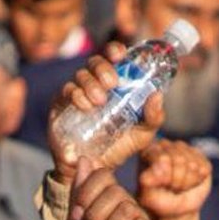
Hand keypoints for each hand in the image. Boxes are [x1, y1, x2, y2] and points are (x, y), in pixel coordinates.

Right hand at [49, 43, 163, 180]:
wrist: (95, 169)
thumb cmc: (119, 148)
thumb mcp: (143, 134)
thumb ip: (154, 117)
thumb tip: (156, 95)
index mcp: (115, 84)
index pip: (113, 57)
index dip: (115, 50)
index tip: (120, 56)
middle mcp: (95, 84)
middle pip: (95, 62)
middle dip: (104, 68)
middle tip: (112, 84)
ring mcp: (77, 94)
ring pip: (81, 75)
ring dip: (91, 83)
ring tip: (99, 101)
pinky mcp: (62, 106)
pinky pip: (66, 90)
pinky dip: (76, 94)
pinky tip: (85, 106)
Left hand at [137, 139, 211, 219]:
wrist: (174, 209)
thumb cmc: (158, 201)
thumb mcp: (149, 197)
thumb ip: (149, 180)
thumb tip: (160, 164)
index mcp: (148, 151)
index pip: (162, 158)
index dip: (165, 178)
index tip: (161, 186)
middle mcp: (165, 145)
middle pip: (179, 159)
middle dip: (176, 181)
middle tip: (170, 188)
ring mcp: (184, 148)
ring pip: (192, 165)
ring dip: (186, 183)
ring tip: (178, 187)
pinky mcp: (200, 156)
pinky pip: (204, 169)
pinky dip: (197, 181)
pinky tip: (189, 183)